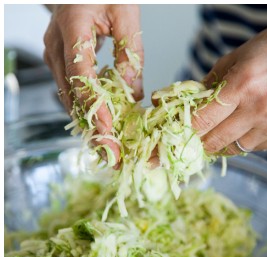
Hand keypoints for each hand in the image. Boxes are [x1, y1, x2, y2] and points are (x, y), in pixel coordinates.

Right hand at [43, 4, 144, 164]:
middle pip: (71, 95)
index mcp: (72, 30)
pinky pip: (72, 91)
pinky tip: (103, 129)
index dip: (96, 107)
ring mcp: (55, 54)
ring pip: (68, 97)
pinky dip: (88, 111)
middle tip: (112, 155)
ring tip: (110, 150)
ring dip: (89, 124)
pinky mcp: (61, 61)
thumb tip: (134, 92)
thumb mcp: (127, 15)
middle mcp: (56, 46)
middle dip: (92, 128)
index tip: (110, 130)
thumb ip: (131, 52)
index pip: (81, 77)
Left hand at [187, 20, 266, 154]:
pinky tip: (250, 124)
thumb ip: (209, 85)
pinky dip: (248, 140)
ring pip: (237, 148)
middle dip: (201, 141)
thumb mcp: (233, 59)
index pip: (203, 120)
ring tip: (227, 127)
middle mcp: (261, 107)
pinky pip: (258, 148)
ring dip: (226, 141)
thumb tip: (186, 108)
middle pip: (217, 140)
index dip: (187, 130)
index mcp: (243, 84)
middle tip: (196, 138)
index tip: (177, 134)